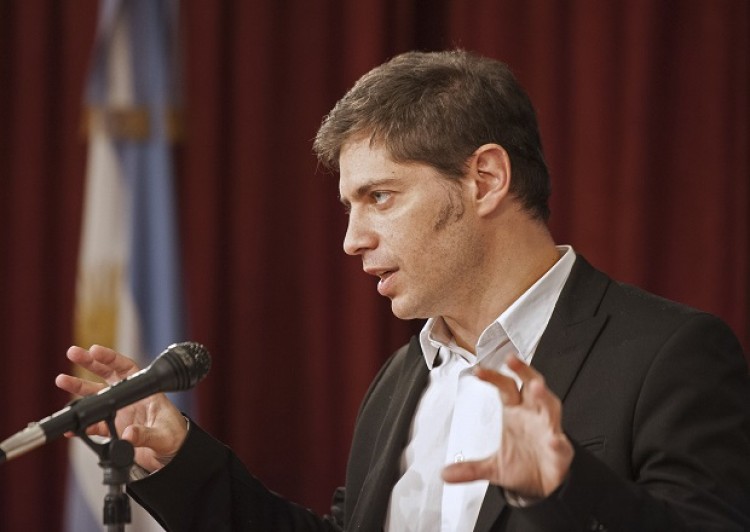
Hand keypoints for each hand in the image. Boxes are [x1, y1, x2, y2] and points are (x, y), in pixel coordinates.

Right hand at [55, 345, 187, 472]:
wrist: (173, 454)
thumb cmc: (174, 437)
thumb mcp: (162, 435)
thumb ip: (144, 434)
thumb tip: (127, 434)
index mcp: (145, 392)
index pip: (127, 369)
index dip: (110, 358)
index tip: (94, 350)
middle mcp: (130, 399)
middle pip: (107, 376)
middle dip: (89, 363)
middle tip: (73, 352)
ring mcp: (120, 413)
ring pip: (96, 397)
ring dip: (79, 389)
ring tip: (62, 380)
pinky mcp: (114, 429)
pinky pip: (94, 425)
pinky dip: (82, 426)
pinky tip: (71, 427)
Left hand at [442, 354, 572, 498]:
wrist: (542, 486)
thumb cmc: (522, 465)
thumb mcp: (492, 466)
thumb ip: (469, 468)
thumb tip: (446, 473)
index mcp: (516, 412)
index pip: (505, 388)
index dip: (493, 378)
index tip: (478, 371)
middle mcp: (533, 415)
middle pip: (531, 386)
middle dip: (523, 372)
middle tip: (512, 360)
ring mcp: (549, 430)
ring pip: (550, 407)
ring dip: (543, 397)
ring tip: (535, 387)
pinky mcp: (560, 450)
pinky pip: (560, 442)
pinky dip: (557, 440)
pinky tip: (553, 439)